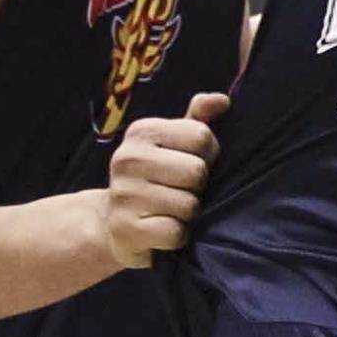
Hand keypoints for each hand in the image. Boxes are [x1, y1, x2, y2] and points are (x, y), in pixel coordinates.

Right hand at [104, 93, 225, 267]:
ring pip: (189, 205)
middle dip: (198, 187)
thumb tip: (223, 100)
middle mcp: (126, 159)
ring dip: (189, 214)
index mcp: (141, 132)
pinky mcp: (125, 230)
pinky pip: (176, 233)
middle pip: (197, 171)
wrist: (113, 223)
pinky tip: (161, 229)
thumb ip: (198, 120)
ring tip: (170, 210)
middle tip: (180, 191)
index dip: (208, 154)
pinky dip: (178, 236)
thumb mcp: (175, 144)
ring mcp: (123, 195)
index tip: (191, 163)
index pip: (201, 136)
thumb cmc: (157, 178)